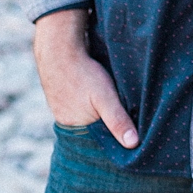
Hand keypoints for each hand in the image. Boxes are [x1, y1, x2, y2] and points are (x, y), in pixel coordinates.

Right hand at [33, 9, 138, 147]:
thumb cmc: (83, 73)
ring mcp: (62, 108)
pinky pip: (80, 102)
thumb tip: (133, 144)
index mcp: (76, 129)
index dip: (116, 135)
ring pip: (88, 114)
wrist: (59, 48)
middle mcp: (68, 123)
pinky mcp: (62, 95)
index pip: (101, 140)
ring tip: (110, 97)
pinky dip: (90, 98)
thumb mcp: (105, 97)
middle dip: (109, 122)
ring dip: (100, 108)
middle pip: (95, 128)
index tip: (133, 129)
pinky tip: (95, 89)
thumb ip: (117, 120)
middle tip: (125, 108)